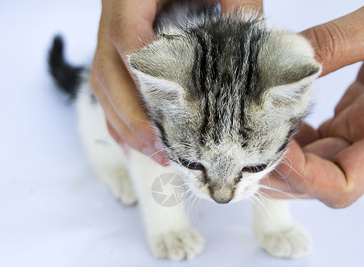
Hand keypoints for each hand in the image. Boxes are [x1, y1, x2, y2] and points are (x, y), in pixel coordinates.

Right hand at [90, 0, 262, 164]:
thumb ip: (238, 3)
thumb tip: (260, 48)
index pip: (126, 35)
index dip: (145, 74)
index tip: (171, 108)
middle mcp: (111, 19)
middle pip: (107, 74)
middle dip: (134, 118)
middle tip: (164, 149)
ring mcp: (108, 38)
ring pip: (104, 88)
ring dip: (126, 125)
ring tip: (158, 154)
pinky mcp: (114, 53)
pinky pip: (107, 90)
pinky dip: (122, 118)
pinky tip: (143, 141)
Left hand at [264, 0, 363, 207]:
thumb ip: (334, 43)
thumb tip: (283, 62)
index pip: (342, 186)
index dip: (302, 177)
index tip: (271, 145)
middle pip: (321, 182)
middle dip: (282, 172)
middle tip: (246, 145)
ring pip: (316, 162)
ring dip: (284, 154)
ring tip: (254, 130)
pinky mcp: (355, 113)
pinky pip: (318, 138)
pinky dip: (293, 133)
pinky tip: (276, 114)